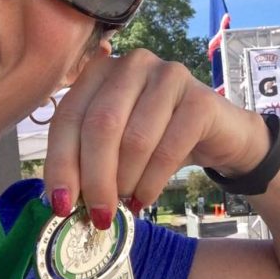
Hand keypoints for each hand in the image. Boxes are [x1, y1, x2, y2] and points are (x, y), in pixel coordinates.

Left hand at [43, 49, 268, 227]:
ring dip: (126, 182)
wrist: (219, 135)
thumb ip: (88, 159)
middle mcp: (134, 64)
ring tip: (126, 203)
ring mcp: (170, 76)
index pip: (69, 116)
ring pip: (134, 139)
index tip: (59, 204)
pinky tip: (145, 198)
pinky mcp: (200, 99)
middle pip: (100, 125)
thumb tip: (61, 200)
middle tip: (98, 215)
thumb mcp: (116, 145)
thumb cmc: (159, 139)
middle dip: (95, 178)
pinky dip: (152, 183)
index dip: (61, 162)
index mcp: (102, 70)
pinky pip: (168, 149)